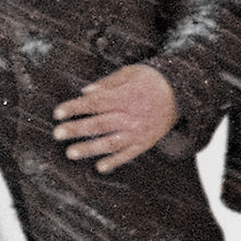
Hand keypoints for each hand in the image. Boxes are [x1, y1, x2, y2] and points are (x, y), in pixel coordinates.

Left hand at [51, 63, 179, 174]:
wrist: (183, 92)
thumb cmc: (152, 79)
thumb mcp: (130, 72)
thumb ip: (107, 83)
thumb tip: (85, 92)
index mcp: (124, 96)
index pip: (94, 103)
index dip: (75, 108)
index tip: (57, 113)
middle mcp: (129, 115)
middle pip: (99, 124)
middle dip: (77, 129)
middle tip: (57, 134)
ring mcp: (138, 131)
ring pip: (111, 142)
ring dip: (90, 148)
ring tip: (71, 153)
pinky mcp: (146, 142)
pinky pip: (129, 154)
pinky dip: (115, 161)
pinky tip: (100, 168)